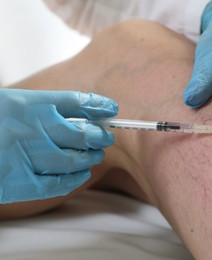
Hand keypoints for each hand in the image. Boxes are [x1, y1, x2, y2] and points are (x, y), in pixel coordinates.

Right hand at [0, 89, 117, 202]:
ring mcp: (25, 157)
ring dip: (91, 157)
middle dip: (99, 135)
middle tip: (107, 136)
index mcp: (27, 104)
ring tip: (97, 154)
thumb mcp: (12, 105)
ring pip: (74, 159)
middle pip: (80, 133)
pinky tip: (82, 174)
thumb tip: (81, 115)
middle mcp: (30, 129)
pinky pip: (56, 183)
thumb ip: (42, 109)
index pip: (75, 101)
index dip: (97, 105)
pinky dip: (74, 179)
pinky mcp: (18, 183)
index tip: (111, 108)